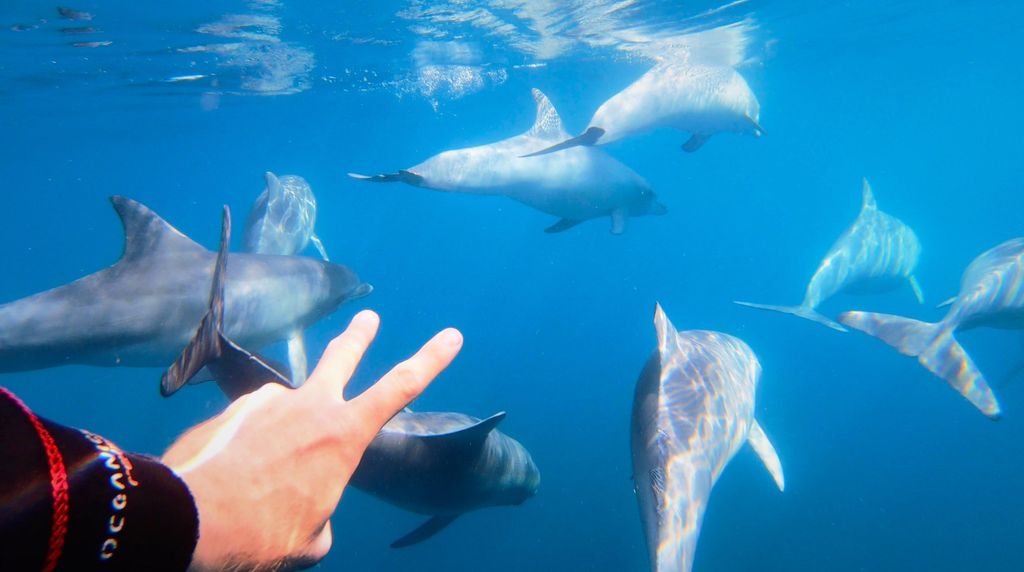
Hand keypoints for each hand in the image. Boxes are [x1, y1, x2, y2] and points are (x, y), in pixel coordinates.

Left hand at [161, 310, 462, 570]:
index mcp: (343, 435)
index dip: (431, 360)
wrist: (190, 519)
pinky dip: (247, 447)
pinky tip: (232, 472)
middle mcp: (308, 406)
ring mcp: (266, 403)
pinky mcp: (230, 411)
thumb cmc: (262, 532)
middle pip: (342, 356)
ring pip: (285, 410)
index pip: (401, 387)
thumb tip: (312, 514)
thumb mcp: (311, 538)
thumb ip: (321, 516)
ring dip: (282, 431)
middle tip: (367, 317)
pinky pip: (248, 428)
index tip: (452, 336)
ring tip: (262, 473)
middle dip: (359, 335)